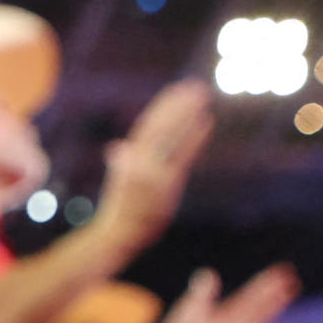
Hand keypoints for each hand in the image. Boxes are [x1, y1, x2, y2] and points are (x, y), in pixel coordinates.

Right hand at [95, 80, 214, 253]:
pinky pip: (182, 156)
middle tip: (196, 86)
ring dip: (188, 114)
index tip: (177, 90)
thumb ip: (122, 164)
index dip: (164, 106)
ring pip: (172, 135)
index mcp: (129, 156)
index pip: (149, 125)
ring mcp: (152, 170)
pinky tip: (206, 121)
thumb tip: (116, 149)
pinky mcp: (164, 184)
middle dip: (179, 105)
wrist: (116, 235)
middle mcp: (139, 159)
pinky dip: (194, 138)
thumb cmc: (119, 211)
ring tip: (202, 97)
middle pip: (162, 125)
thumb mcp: (119, 183)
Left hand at [151, 263, 298, 322]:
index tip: (278, 272)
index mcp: (225, 317)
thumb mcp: (192, 306)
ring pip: (257, 315)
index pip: (248, 298)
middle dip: (272, 291)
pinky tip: (272, 306)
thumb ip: (203, 291)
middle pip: (256, 305)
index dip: (262, 286)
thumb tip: (209, 273)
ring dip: (273, 301)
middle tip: (290, 274)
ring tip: (288, 286)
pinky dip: (262, 317)